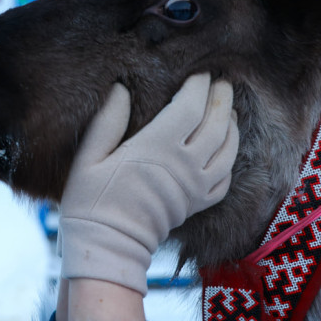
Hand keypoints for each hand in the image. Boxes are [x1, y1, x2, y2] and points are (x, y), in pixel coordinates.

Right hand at [58, 73, 238, 295]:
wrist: (107, 248)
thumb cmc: (91, 202)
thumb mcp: (89, 158)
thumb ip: (106, 121)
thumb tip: (120, 89)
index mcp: (156, 147)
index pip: (190, 106)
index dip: (198, 86)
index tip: (198, 72)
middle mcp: (183, 164)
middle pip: (216, 123)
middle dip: (221, 98)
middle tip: (221, 82)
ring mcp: (195, 186)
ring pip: (228, 150)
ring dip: (232, 126)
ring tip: (228, 109)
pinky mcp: (198, 204)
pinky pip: (226, 180)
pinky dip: (231, 159)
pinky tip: (226, 149)